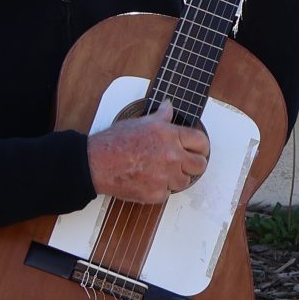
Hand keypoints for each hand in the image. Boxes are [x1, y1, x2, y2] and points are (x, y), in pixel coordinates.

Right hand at [88, 111, 210, 203]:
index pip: (201, 142)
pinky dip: (160, 189)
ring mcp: (165, 176)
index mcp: (169, 135)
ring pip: (184, 181)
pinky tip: (149, 180)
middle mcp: (171, 156)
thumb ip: (161, 116)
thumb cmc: (115, 142)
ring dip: (176, 178)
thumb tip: (168, 106)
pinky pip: (168, 193)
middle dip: (194, 164)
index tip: (198, 149)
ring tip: (161, 171)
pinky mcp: (156, 193)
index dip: (201, 146)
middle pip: (200, 165)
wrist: (96, 163)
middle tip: (185, 164)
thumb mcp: (141, 122)